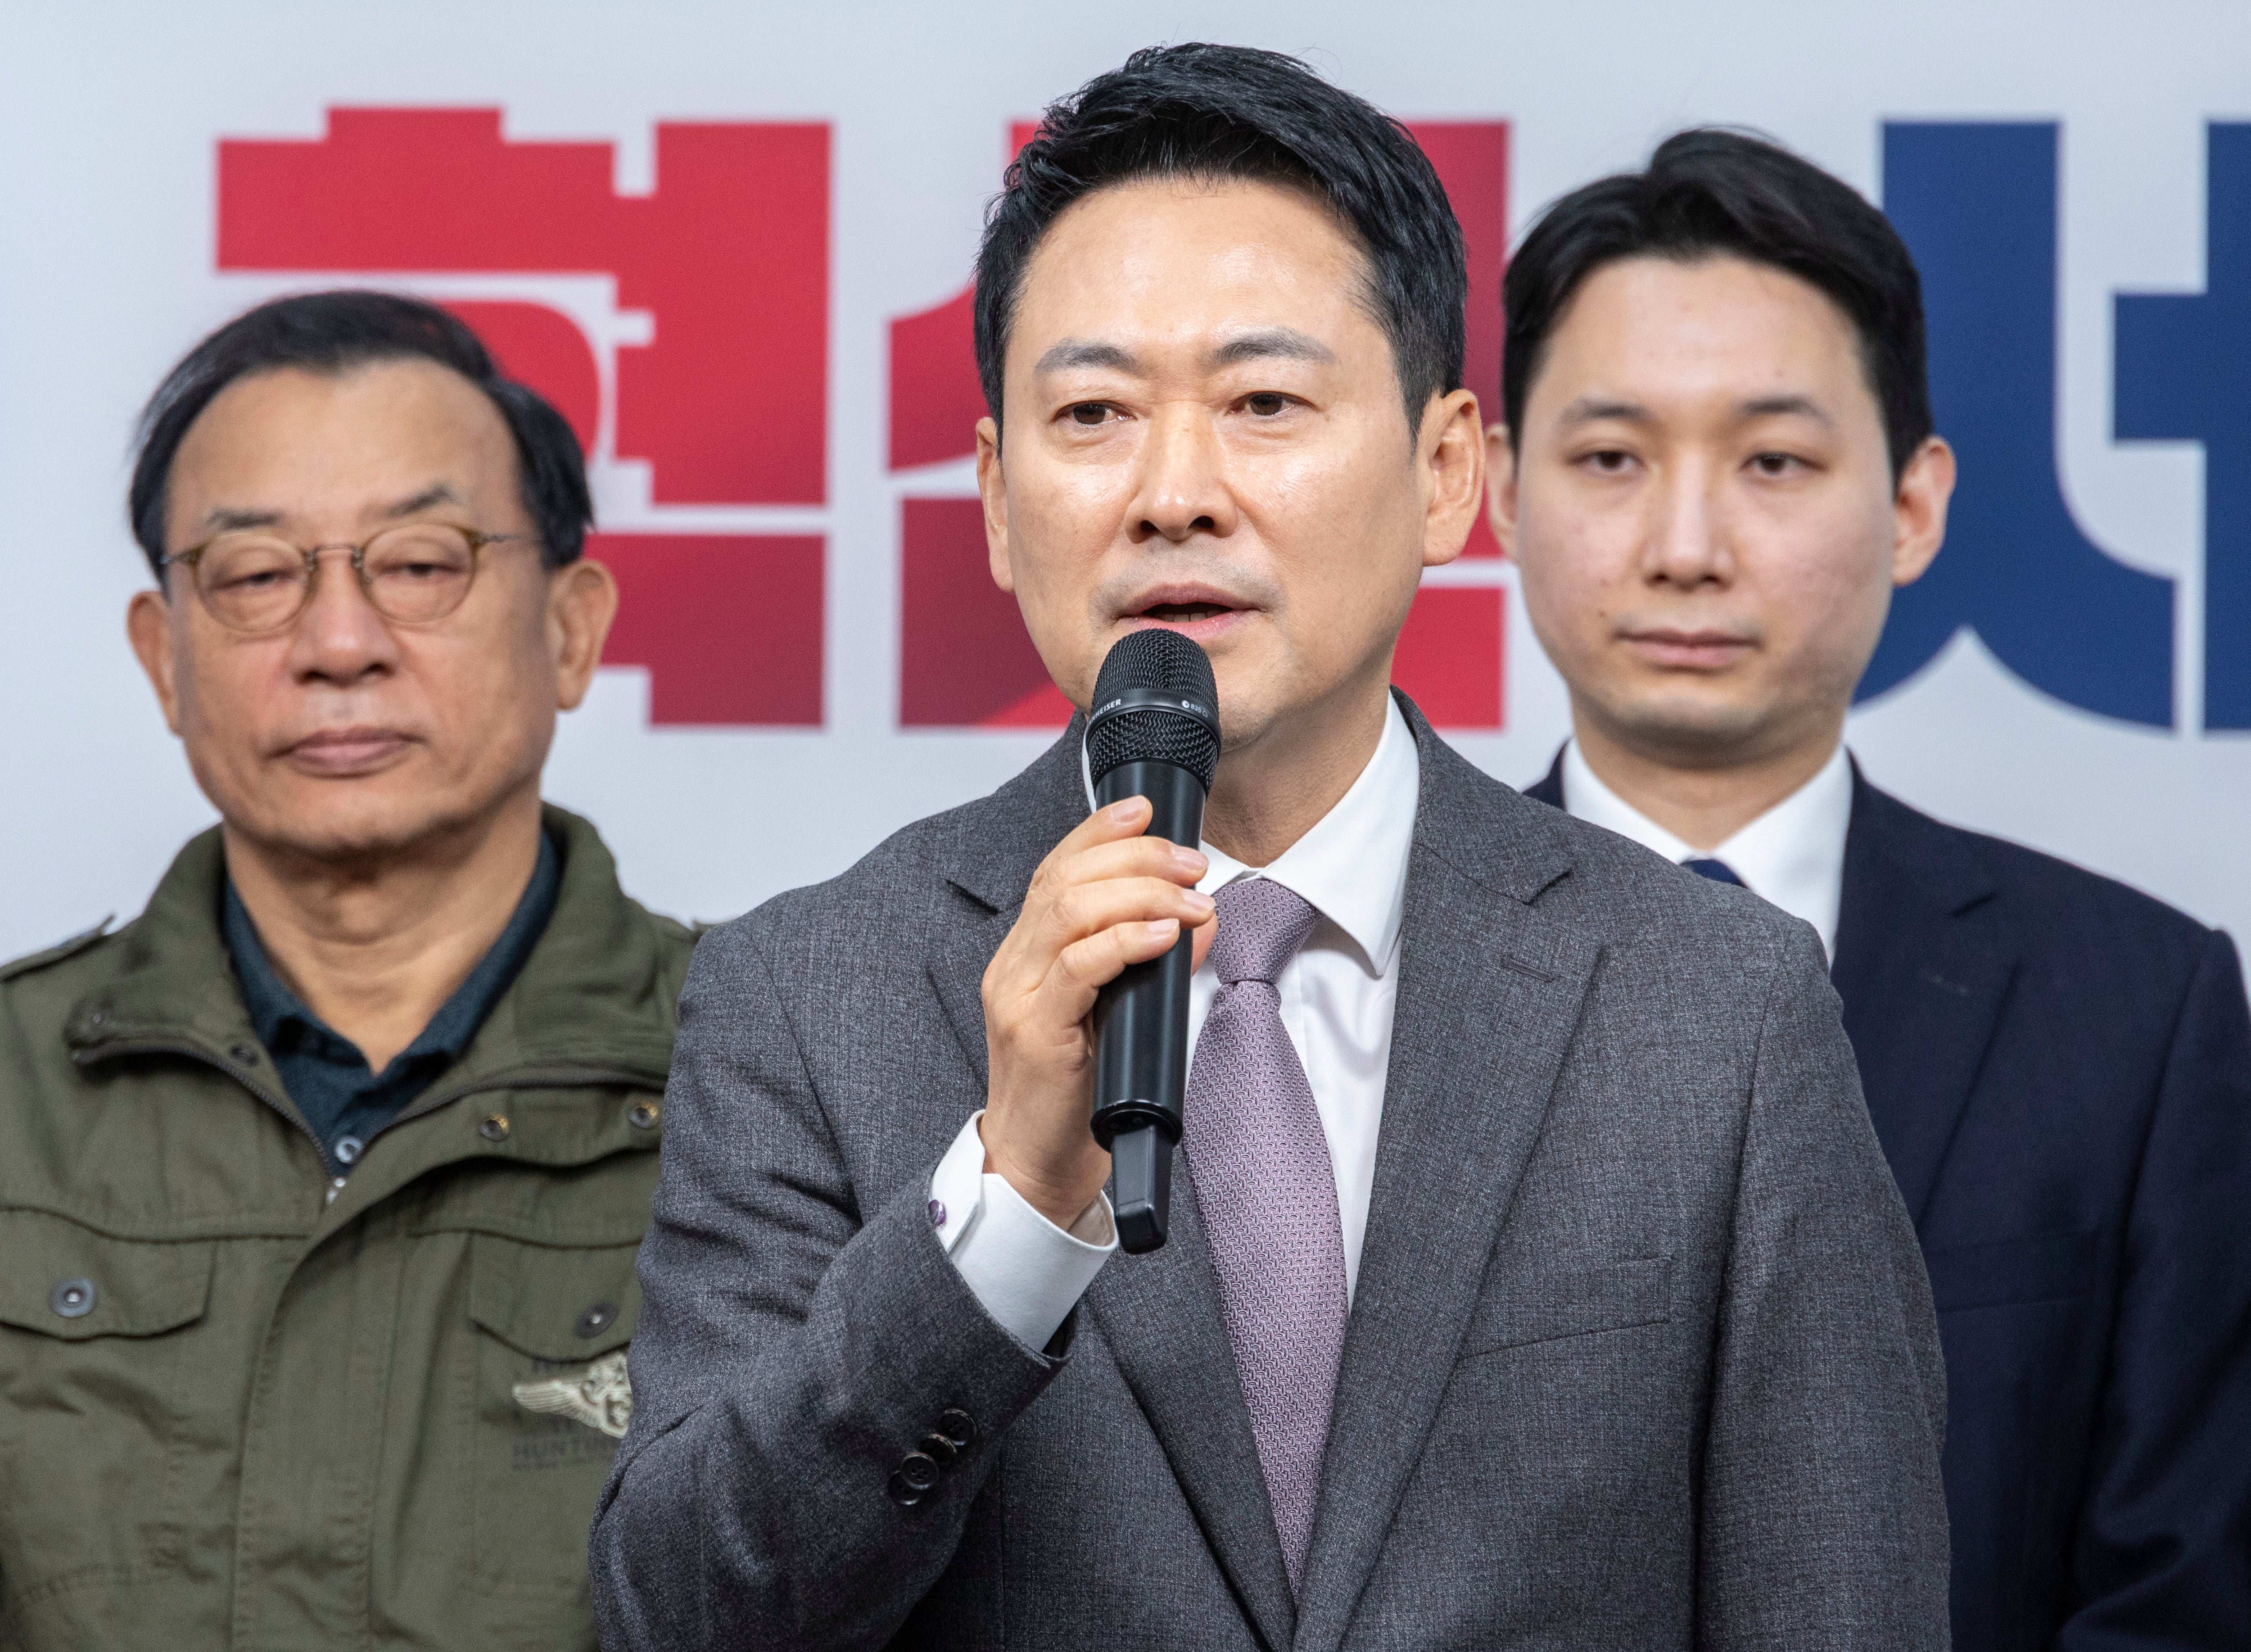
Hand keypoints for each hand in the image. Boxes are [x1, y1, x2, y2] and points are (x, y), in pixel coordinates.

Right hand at [979, 796, 1216, 1227]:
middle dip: (1135, 857)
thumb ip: (1148, 962)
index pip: (1055, 868)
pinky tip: (1167, 933)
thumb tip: (1199, 917)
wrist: (1038, 1165)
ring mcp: (1018, 997)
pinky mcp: (1034, 1033)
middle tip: (1193, 864)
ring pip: (1069, 911)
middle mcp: (1013, 966)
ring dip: (1141, 892)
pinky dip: (1128, 940)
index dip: (1099, 831)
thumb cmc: (1078, 1092)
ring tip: (1192, 897)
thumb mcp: (1119, 1012)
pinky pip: (1079, 967)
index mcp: (1026, 953)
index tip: (1148, 809)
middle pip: (1064, 878)